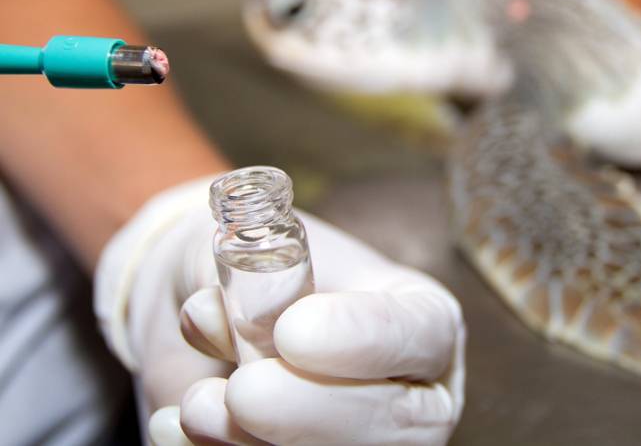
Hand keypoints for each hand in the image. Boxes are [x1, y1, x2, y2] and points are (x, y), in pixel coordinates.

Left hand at [94, 176, 464, 444]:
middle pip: (401, 423)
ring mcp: (366, 439)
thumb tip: (249, 317)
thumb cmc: (251, 272)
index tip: (292, 330)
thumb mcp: (253, 255)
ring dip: (259, 442)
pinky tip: (176, 428)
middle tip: (243, 390)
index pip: (422, 334)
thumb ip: (261, 281)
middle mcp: (411, 389)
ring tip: (197, 406)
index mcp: (420, 317)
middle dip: (313, 410)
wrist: (202, 311)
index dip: (365, 339)